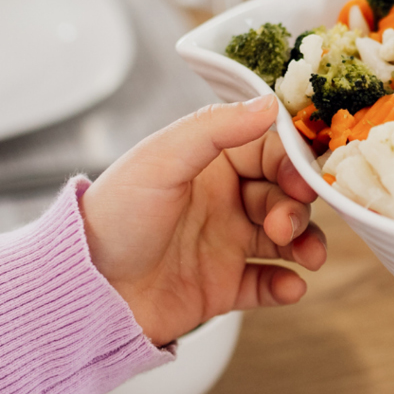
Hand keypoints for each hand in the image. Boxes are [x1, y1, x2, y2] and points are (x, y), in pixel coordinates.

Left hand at [79, 95, 326, 346]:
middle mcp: (222, 200)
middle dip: (296, 208)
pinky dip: (286, 285)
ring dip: (306, 244)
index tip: (303, 181)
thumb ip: (216, 129)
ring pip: (285, 238)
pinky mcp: (223, 286)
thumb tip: (270, 103)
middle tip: (284, 226)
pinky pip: (268, 283)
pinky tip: (290, 287)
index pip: (269, 151)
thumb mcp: (161, 161)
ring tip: (307, 258)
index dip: (292, 164)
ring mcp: (225, 244)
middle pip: (283, 194)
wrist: (86, 291)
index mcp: (208, 162)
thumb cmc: (114, 217)